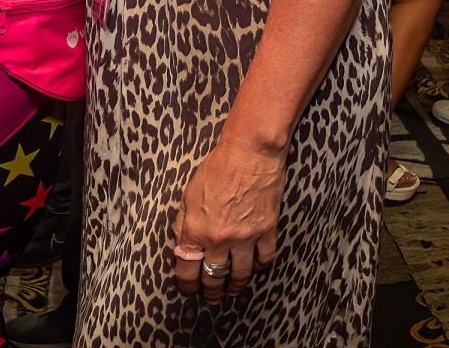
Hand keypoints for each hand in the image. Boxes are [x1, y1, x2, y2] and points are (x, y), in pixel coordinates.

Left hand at [173, 133, 285, 302]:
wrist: (249, 152)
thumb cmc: (217, 166)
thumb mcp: (190, 192)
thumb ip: (183, 221)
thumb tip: (182, 243)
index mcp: (196, 229)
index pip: (187, 270)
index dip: (186, 284)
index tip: (187, 289)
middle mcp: (219, 239)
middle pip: (214, 278)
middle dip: (210, 292)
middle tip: (210, 297)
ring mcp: (245, 237)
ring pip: (240, 276)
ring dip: (235, 287)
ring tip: (232, 291)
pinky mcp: (267, 232)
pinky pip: (264, 261)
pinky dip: (259, 267)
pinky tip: (254, 268)